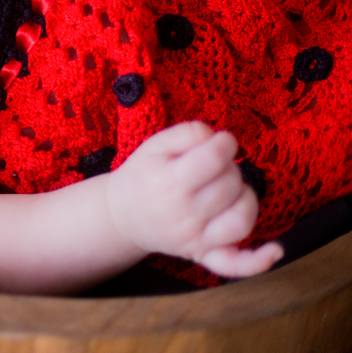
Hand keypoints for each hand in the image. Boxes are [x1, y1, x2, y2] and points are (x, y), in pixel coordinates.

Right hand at [105, 121, 282, 278]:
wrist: (123, 215)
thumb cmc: (143, 176)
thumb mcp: (154, 145)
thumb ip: (187, 133)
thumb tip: (217, 138)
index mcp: (169, 182)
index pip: (213, 159)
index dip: (225, 144)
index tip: (221, 141)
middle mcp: (184, 214)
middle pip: (230, 186)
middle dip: (229, 168)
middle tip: (214, 166)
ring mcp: (196, 238)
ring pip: (241, 219)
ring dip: (245, 198)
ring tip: (231, 191)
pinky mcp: (204, 254)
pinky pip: (234, 265)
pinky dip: (257, 261)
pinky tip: (275, 249)